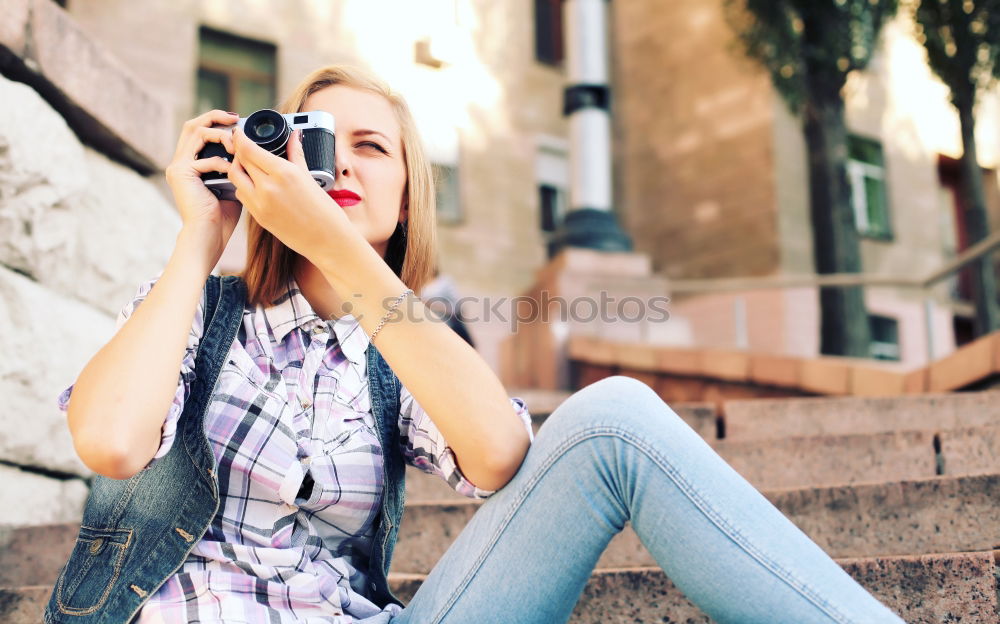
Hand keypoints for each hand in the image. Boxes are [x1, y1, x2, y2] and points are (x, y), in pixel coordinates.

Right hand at [164, 109, 242, 258]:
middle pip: (193, 125)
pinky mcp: (180, 174)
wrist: (209, 237)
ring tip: (236, 145)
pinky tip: (231, 171)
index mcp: (191, 164)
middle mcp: (181, 162)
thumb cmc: (221, 217)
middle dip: (215, 117)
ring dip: (220, 135)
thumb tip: (251, 153)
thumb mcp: (232, 185)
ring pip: (196, 132)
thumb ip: (236, 168)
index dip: (217, 123)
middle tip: (235, 118)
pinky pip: (203, 158)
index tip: (238, 122)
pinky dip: (221, 163)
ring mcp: (178, 167)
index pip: (200, 132)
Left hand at [227, 127, 354, 263]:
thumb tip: (294, 136)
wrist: (328, 241)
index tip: (239, 133)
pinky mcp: (258, 217)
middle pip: (239, 161)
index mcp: (283, 173)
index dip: (240, 138)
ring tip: (249, 166)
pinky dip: (244, 186)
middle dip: (239, 151)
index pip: (248, 149)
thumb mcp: (310, 178)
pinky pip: (242, 195)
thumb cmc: (325, 211)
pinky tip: (255, 184)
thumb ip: (296, 154)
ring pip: (235, 178)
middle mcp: (268, 187)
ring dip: (238, 168)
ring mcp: (260, 204)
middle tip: (244, 147)